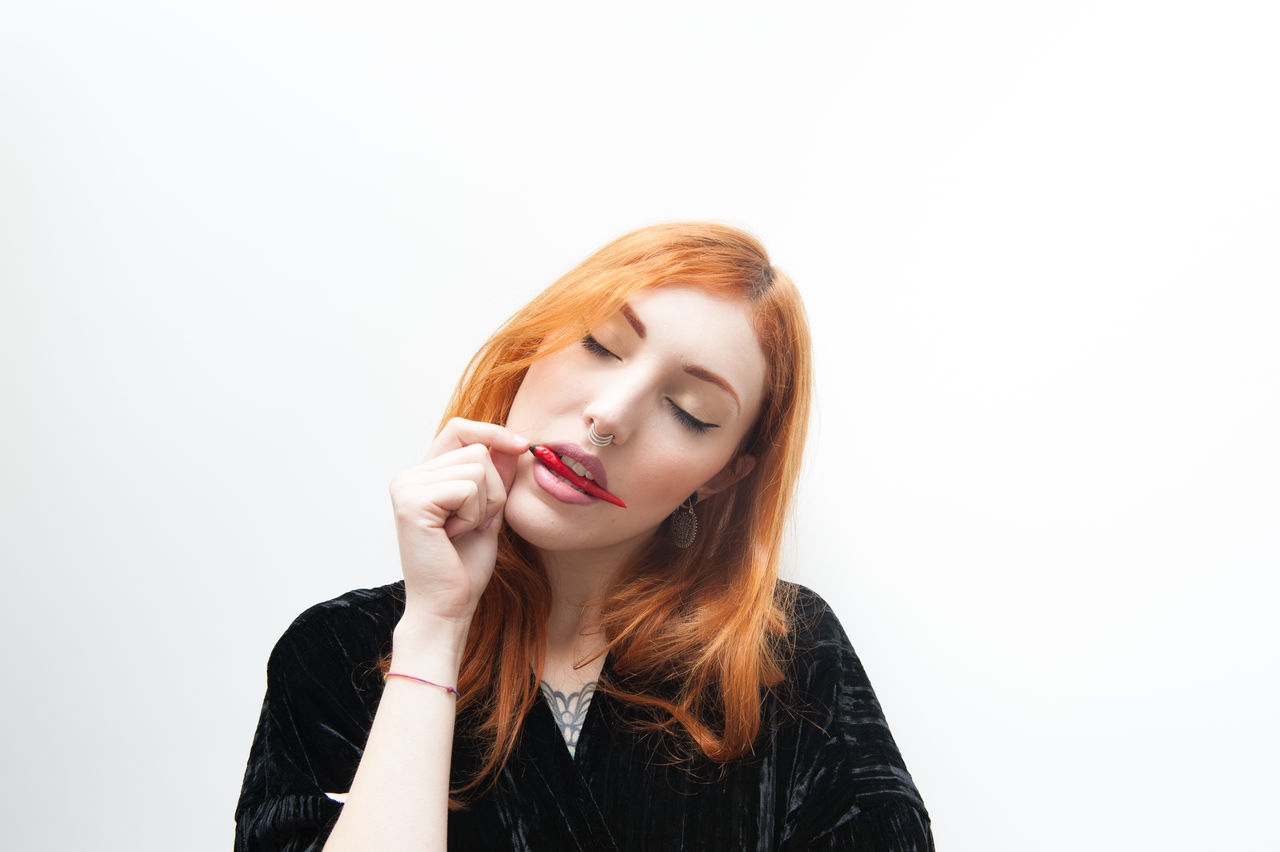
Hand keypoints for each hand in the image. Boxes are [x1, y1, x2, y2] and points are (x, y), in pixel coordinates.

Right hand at [388, 418, 528, 629]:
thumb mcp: (489, 511)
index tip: (521, 446)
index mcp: (423, 475)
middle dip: (493, 488)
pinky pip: (468, 488)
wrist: (448, 606)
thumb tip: (515, 441)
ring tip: (462, 531)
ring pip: (477, 466)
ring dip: (484, 504)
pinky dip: (474, 515)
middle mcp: (409, 476)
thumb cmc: (465, 565)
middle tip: (472, 523)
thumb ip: (496, 476)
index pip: (459, 429)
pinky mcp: (412, 502)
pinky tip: (453, 536)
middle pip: (477, 448)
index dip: (492, 431)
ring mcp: (406, 486)